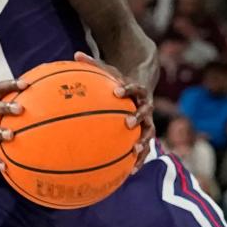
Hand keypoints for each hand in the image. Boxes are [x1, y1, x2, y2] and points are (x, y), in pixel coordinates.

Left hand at [74, 52, 155, 171]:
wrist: (142, 88)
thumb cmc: (119, 81)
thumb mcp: (109, 70)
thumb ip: (94, 64)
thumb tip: (76, 53)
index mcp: (136, 90)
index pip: (133, 87)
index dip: (126, 88)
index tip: (117, 91)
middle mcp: (145, 105)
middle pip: (145, 111)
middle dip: (138, 117)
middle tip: (128, 123)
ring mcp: (148, 121)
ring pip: (149, 133)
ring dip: (143, 143)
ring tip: (135, 152)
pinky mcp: (145, 134)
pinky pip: (144, 148)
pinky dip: (139, 160)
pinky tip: (131, 172)